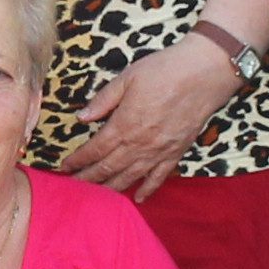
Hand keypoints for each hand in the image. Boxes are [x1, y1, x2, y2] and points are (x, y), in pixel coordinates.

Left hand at [65, 33, 243, 195]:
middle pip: (108, 168)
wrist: (204, 74)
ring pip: (130, 177)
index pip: (95, 149)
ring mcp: (158, 151)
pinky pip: (159, 177)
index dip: (78, 160)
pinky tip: (138, 198)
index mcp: (124, 124)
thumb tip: (81, 117)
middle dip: (88, 179)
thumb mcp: (127, 78)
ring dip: (111, 188)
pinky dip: (148, 190)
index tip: (64, 167)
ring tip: (96, 196)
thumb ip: (103, 101)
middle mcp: (139, 144)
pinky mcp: (176, 152)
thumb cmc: (164, 70)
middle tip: (72, 187)